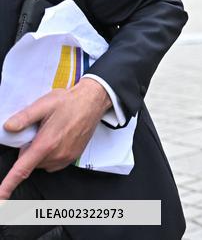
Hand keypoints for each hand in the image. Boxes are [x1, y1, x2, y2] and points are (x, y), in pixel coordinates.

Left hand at [0, 78, 111, 198]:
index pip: (21, 170)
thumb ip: (23, 117)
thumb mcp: (43, 105)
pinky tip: (56, 139)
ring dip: (39, 153)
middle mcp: (56, 155)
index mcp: (46, 144)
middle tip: (37, 132)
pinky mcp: (72, 157)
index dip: (7, 187)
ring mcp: (66, 157)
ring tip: (49, 133)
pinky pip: (53, 163)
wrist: (92, 101)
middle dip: (28, 150)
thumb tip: (8, 127)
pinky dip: (49, 155)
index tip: (0, 200)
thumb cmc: (70, 102)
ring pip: (41, 163)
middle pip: (29, 163)